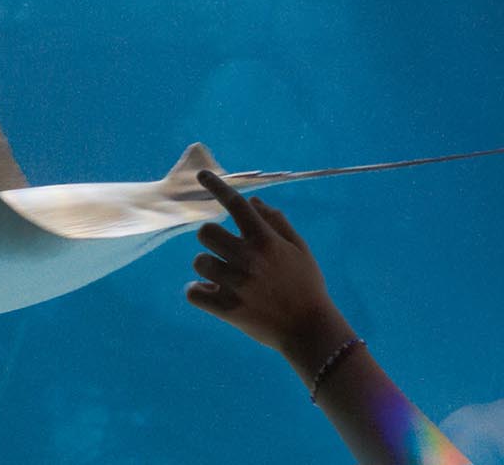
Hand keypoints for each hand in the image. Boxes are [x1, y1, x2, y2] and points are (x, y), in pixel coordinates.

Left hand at [186, 170, 353, 360]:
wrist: (310, 329)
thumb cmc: (307, 285)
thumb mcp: (299, 249)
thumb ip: (276, 222)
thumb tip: (253, 201)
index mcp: (266, 240)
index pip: (236, 204)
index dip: (216, 185)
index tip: (201, 175)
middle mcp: (250, 259)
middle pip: (206, 233)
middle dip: (211, 239)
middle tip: (223, 250)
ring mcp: (238, 285)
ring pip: (199, 262)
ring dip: (207, 267)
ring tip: (222, 277)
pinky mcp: (228, 309)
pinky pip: (193, 293)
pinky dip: (198, 292)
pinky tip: (212, 294)